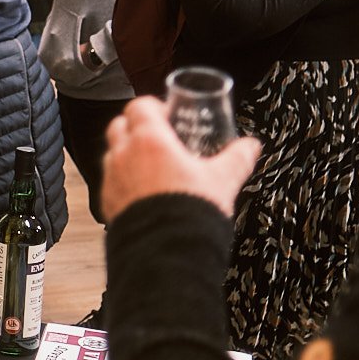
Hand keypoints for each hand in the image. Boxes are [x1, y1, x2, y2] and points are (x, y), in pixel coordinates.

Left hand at [101, 97, 259, 218]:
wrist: (167, 254)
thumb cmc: (191, 212)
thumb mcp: (222, 180)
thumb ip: (237, 158)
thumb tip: (251, 146)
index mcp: (150, 140)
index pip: (140, 106)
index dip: (154, 106)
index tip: (169, 115)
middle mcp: (124, 155)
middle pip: (120, 125)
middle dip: (136, 126)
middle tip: (159, 138)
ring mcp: (112, 179)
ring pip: (112, 154)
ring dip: (127, 153)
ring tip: (151, 167)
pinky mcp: (107, 203)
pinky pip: (110, 182)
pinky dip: (123, 181)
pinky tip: (143, 193)